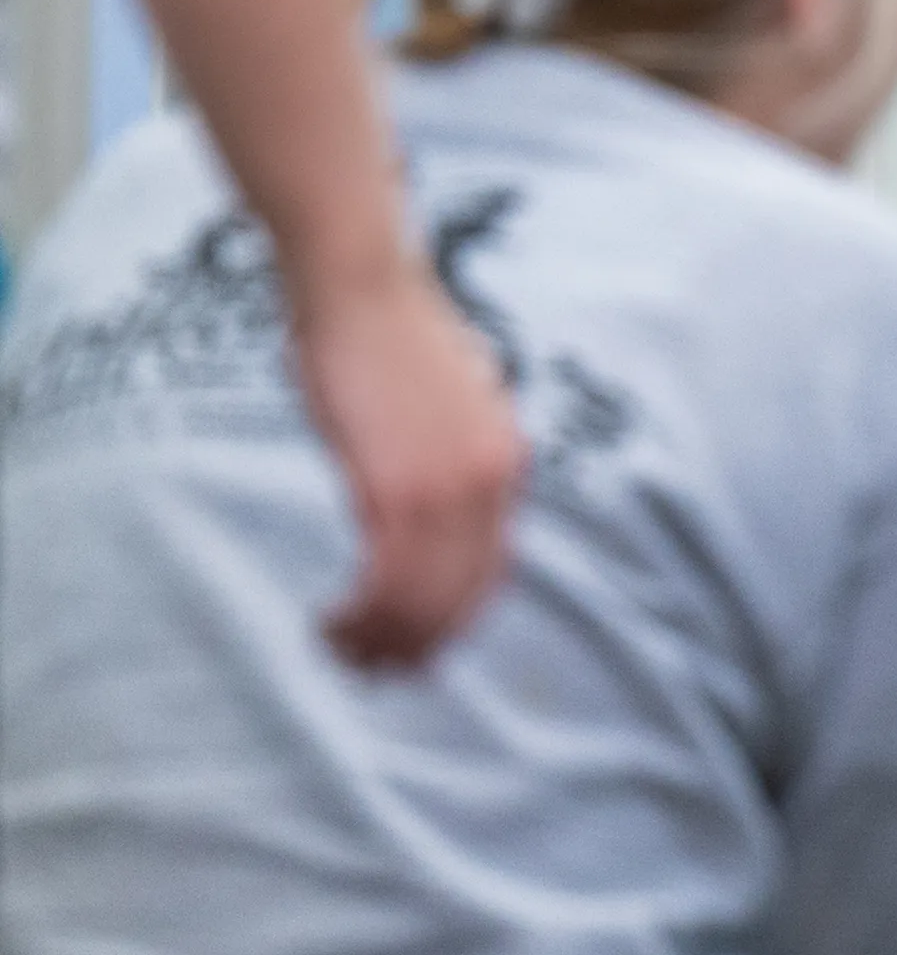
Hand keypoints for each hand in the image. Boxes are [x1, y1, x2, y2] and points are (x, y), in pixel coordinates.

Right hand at [293, 261, 526, 667]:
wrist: (364, 287)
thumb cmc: (391, 335)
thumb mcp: (451, 398)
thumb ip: (456, 450)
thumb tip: (442, 493)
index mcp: (508, 458)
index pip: (493, 569)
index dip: (454, 619)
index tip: (416, 643)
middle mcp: (492, 479)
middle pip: (462, 597)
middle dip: (417, 645)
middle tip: (371, 667)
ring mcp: (449, 487)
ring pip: (424, 602)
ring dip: (380, 641)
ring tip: (340, 649)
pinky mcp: (396, 487)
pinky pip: (389, 582)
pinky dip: (362, 617)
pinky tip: (330, 620)